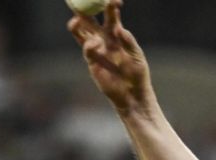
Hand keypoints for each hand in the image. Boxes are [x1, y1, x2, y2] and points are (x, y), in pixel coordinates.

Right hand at [67, 0, 152, 114]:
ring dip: (78, 23)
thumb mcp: (137, 56)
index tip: (113, 0)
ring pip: (82, 31)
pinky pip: (86, 48)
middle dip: (85, 8)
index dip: (110, 6)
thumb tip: (120, 28)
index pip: (111, 15)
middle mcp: (104, 39)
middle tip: (82, 0)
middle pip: (91, 19)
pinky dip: (89, 44)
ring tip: (77, 19)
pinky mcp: (92, 61)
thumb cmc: (138, 75)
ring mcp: (96, 49)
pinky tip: (96, 44)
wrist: (132, 94)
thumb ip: (129, 42)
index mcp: (117, 34)